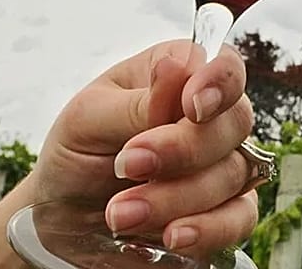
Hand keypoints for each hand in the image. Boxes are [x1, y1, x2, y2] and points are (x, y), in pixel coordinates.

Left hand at [29, 40, 259, 255]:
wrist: (62, 217)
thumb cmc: (77, 153)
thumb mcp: (87, 119)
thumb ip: (137, 101)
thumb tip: (175, 67)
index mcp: (182, 77)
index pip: (225, 66)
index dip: (220, 84)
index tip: (191, 107)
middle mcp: (212, 117)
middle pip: (236, 121)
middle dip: (184, 149)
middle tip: (128, 165)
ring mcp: (223, 165)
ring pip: (233, 174)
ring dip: (176, 197)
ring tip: (120, 213)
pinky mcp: (225, 211)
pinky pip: (239, 219)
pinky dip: (208, 229)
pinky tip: (173, 235)